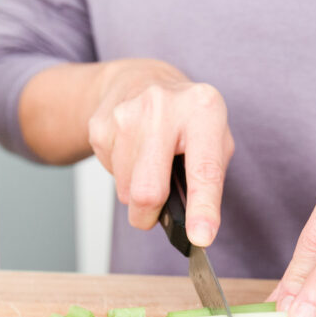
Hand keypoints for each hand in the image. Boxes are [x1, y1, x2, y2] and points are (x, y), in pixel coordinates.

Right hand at [87, 59, 234, 246]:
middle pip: (148, 189)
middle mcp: (163, 107)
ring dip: (137, 192)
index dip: (202, 208)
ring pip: (126, 190)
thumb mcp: (215, 138)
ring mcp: (126, 114)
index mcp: (202, 110)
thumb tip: (196, 226)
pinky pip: (110, 175)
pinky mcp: (100, 125)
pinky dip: (122, 174)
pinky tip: (132, 152)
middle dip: (149, 214)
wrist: (141, 79)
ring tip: (149, 165)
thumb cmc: (186, 118)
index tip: (200, 237)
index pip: (203, 169)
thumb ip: (210, 178)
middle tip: (155, 213)